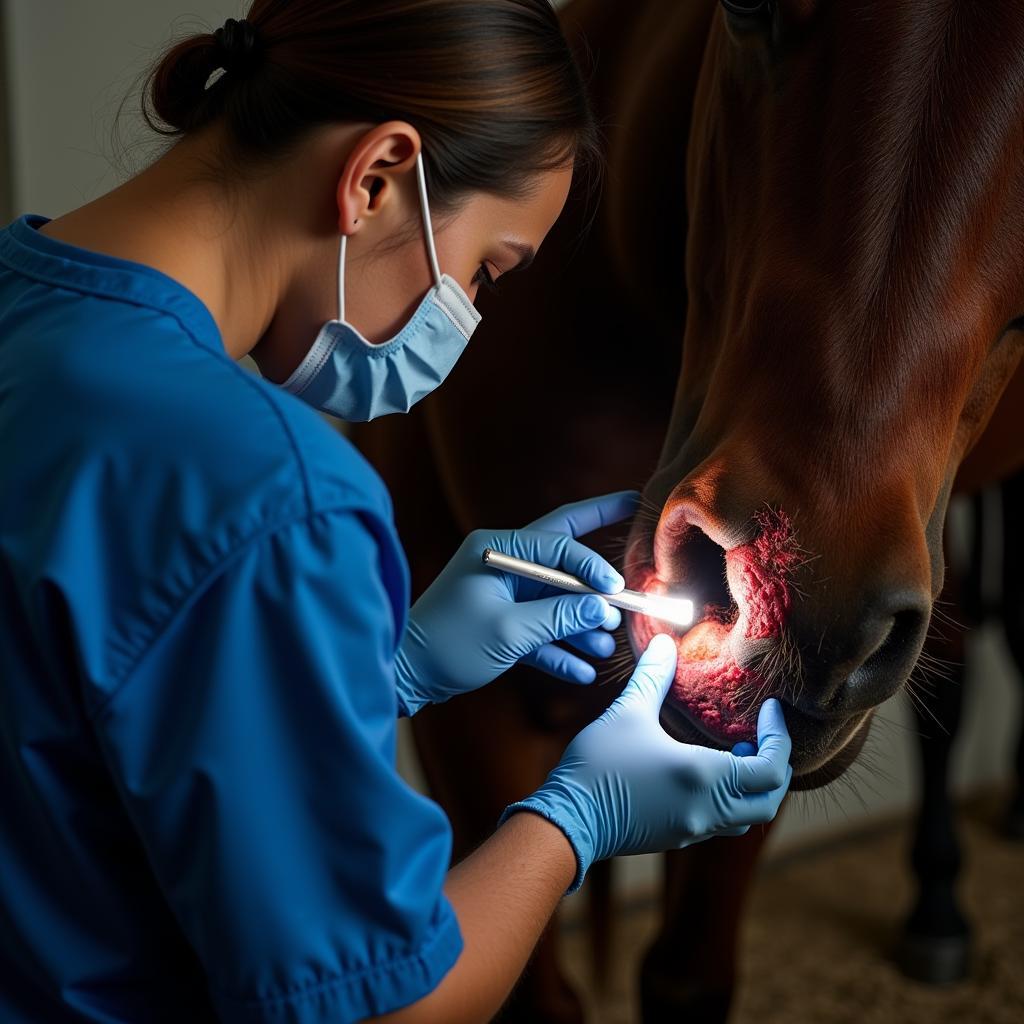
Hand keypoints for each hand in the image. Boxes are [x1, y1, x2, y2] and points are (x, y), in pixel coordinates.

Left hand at [394, 491, 636, 715]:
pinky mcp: (501, 625)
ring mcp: (502, 594)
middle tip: (634, 512)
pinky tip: (583, 671)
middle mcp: (502, 565)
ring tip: (608, 641)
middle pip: (561, 551)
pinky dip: (560, 650)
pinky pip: (540, 632)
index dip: (592, 564)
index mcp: (496, 551)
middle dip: (597, 544)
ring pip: (555, 600)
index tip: (616, 587)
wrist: (406, 676)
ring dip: (581, 621)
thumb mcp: (508, 630)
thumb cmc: (448, 644)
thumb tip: (602, 609)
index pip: (558, 544)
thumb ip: (558, 616)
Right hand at [501, 634, 792, 890]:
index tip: (771, 711)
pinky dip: (730, 800)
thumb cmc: (598, 766)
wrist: (566, 820)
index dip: (779, 738)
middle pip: (769, 800)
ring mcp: (694, 828)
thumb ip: (652, 676)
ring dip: (753, 787)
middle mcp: (708, 809)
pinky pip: (721, 823)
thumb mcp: (627, 713)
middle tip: (760, 736)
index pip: (770, 767)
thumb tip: (664, 643)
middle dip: (774, 768)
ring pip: (747, 816)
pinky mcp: (677, 837)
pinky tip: (705, 775)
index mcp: (706, 778)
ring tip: (735, 754)